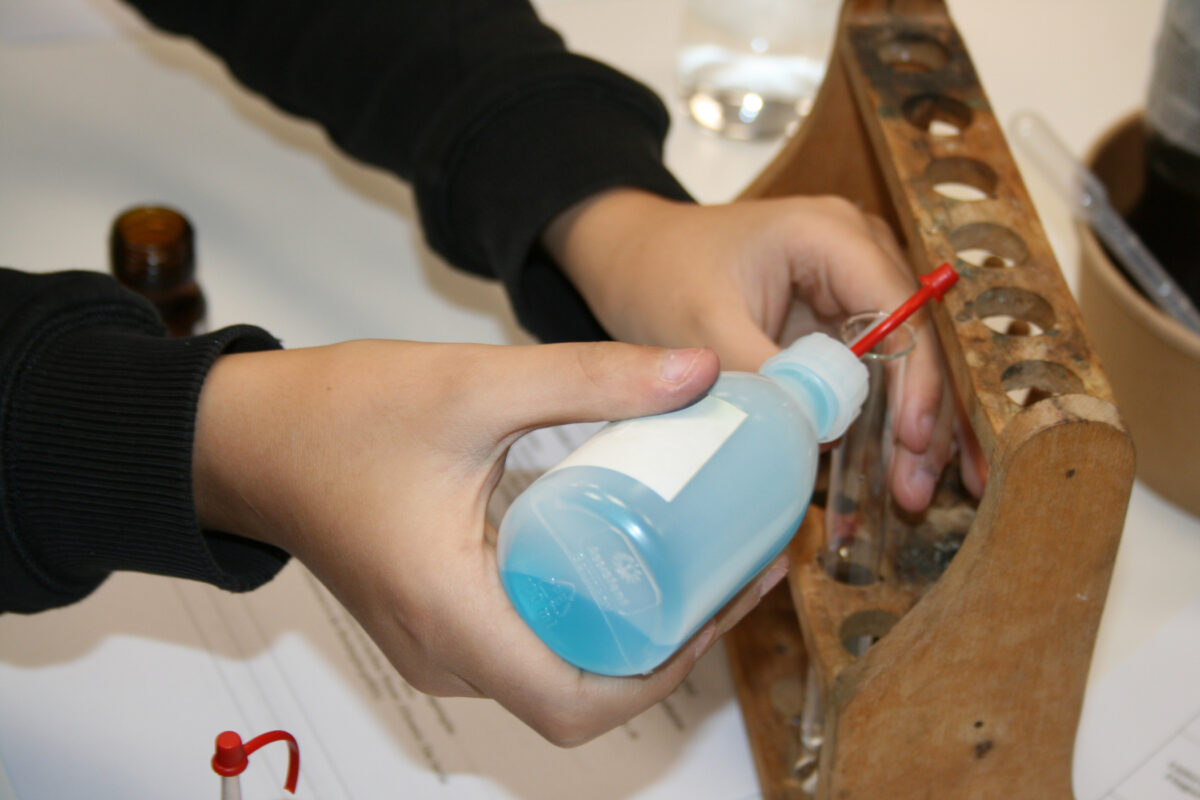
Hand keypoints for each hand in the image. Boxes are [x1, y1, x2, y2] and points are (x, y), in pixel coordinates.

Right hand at [191, 339, 787, 744]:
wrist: (244, 439)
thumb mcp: (474, 384)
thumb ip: (588, 375)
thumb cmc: (334, 416)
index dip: (668, 666)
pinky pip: (525, 650)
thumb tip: (697, 374)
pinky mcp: (435, 626)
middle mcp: (443, 654)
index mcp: (451, 615)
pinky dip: (585, 623)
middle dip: (667, 649)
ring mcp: (435, 648)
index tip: (723, 598)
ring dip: (629, 639)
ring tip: (693, 564)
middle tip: (727, 571)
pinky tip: (623, 561)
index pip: (576, 700)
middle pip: (577, 697)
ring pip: (553, 678)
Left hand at [545, 189, 986, 508]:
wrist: (631, 256)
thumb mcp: (702, 326)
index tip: (911, 439)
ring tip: (912, 495)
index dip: (914, 377)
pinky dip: (878, 421)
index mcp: (828, 232)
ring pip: (903, 360)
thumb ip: (762, 374)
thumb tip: (820, 432)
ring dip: (910, 427)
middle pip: (915, 337)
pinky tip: (890, 475)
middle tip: (918, 489)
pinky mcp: (834, 318)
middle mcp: (855, 251)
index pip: (897, 307)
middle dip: (924, 416)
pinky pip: (872, 372)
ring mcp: (849, 285)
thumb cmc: (660, 274)